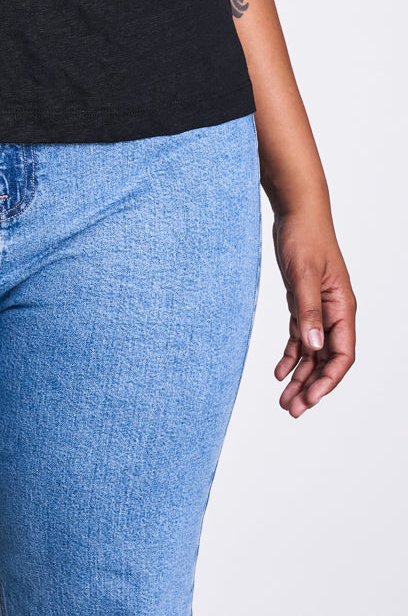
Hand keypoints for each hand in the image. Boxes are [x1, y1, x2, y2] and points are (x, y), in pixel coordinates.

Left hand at [270, 206, 355, 416]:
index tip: (310, 400)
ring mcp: (319, 309)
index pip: (342, 355)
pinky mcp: (303, 302)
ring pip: (313, 353)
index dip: (328, 381)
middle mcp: (335, 313)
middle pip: (327, 360)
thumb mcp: (302, 274)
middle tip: (291, 409)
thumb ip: (307, 311)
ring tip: (284, 400)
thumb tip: (314, 347)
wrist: (296, 212)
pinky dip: (291, 356)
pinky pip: (300, 338)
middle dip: (311, 387)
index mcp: (343, 308)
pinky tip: (279, 372)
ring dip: (300, 376)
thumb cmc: (304, 237)